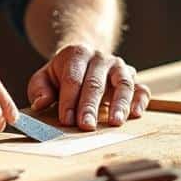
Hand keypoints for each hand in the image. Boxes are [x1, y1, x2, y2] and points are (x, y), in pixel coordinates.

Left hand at [26, 44, 149, 130]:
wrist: (84, 58)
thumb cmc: (62, 74)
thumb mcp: (44, 77)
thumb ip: (39, 88)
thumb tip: (41, 103)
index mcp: (77, 54)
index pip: (73, 79)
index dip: (69, 100)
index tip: (66, 120)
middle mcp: (100, 58)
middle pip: (96, 82)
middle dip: (90, 106)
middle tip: (86, 126)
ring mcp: (119, 67)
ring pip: (123, 83)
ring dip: (120, 103)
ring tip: (115, 122)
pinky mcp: (132, 79)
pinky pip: (141, 88)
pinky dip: (140, 100)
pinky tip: (136, 113)